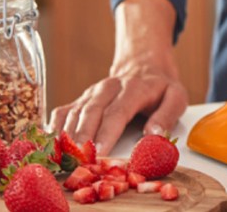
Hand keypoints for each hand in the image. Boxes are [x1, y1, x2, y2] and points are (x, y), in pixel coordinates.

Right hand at [49, 0, 187, 156]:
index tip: (100, 152)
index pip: (118, 111)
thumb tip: (154, 134)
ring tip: (63, 159)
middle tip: (78, 161)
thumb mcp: (176, 97)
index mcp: (134, 88)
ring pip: (73, 113)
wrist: (144, 65)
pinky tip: (50, 146)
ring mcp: (91, 93)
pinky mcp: (80, 99)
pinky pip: (62, 113)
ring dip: (66, 136)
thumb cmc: (161, 87)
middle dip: (83, 138)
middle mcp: (108, 88)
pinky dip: (53, 129)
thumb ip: (167, 115)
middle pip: (91, 112)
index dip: (107, 132)